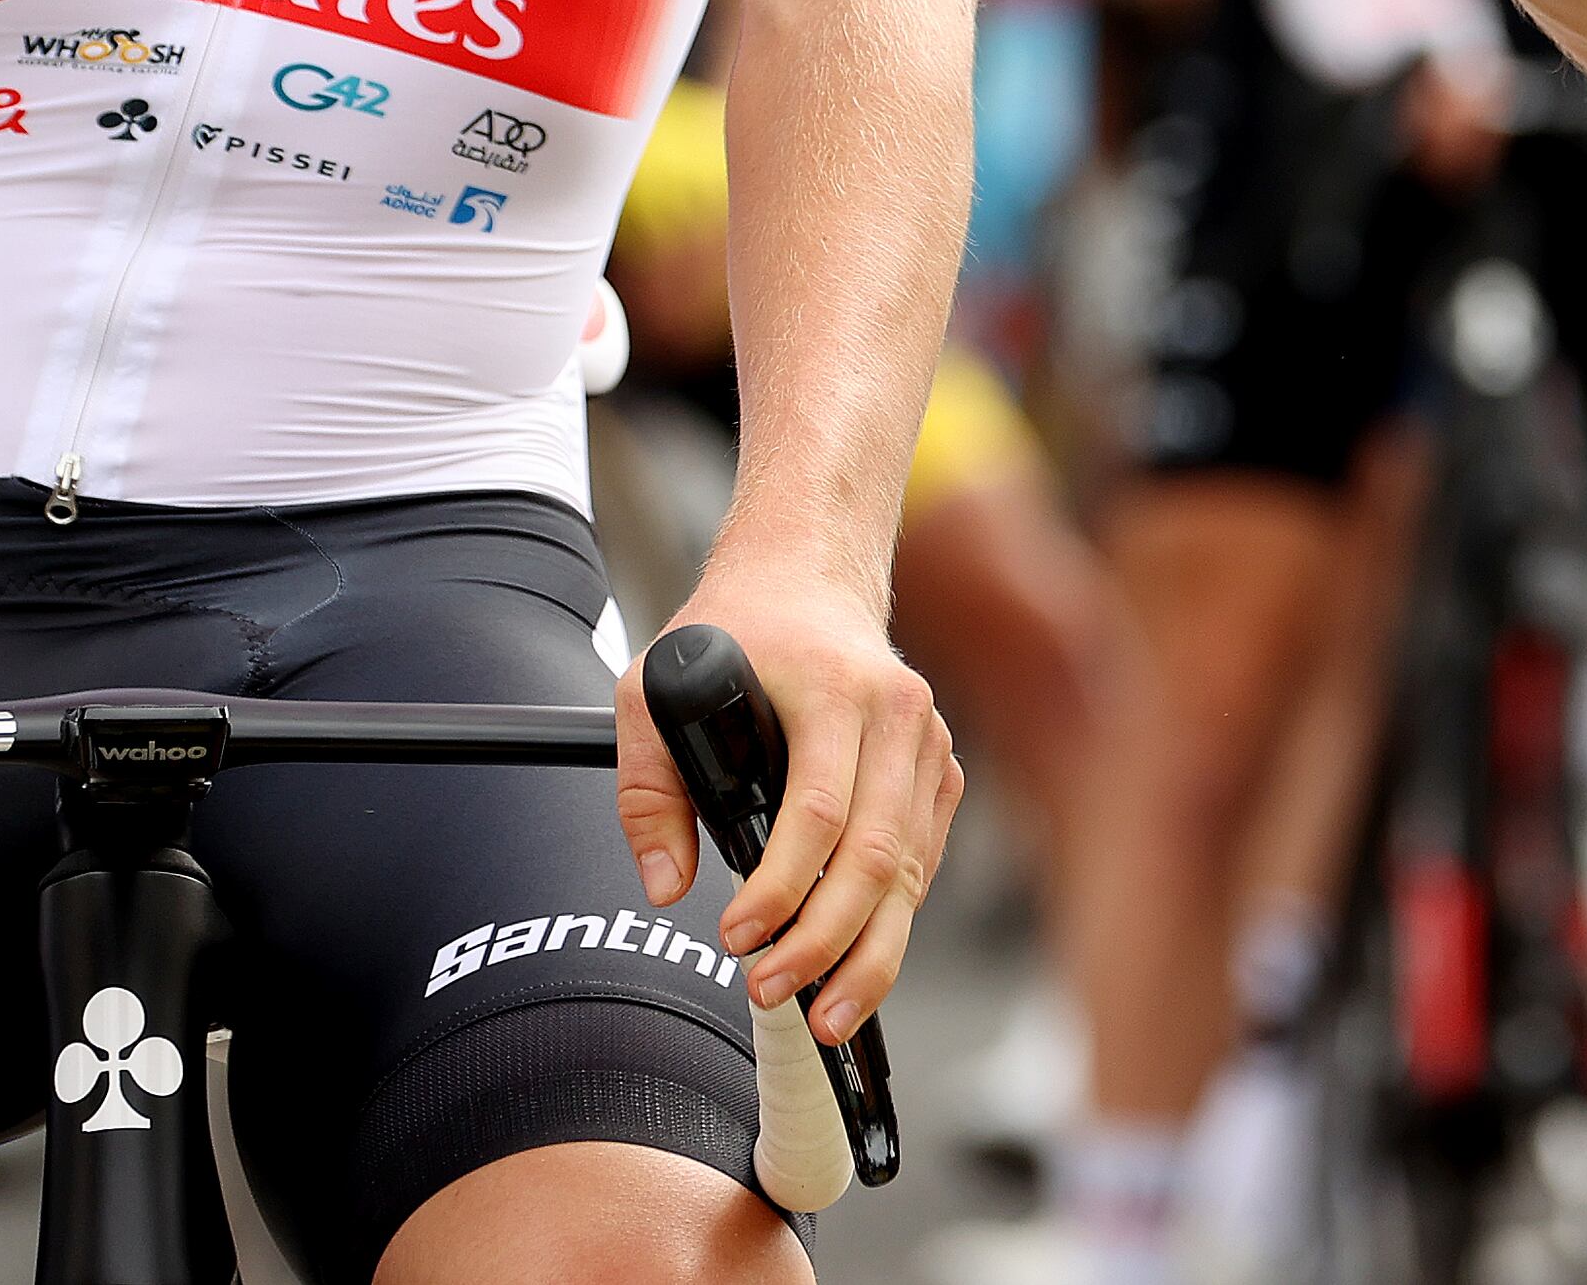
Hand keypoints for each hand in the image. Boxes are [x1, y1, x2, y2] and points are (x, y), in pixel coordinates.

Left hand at [616, 567, 960, 1050]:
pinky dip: (891, 919)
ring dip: (870, 954)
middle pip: (877, 858)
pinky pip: (922, 862)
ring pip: (911, 873)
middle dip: (826, 943)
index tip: (735, 936)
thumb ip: (645, 788)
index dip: (781, 890)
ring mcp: (929, 743)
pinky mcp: (940, 769)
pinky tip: (855, 960)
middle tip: (773, 992)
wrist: (809, 573)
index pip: (820, 811)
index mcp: (835, 687)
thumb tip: (665, 886)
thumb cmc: (734, 630)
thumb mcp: (652, 685)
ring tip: (824, 1014)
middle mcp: (897, 715)